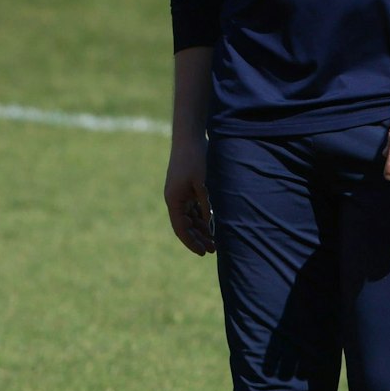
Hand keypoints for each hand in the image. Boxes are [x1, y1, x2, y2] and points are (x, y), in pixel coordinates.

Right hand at [164, 136, 215, 254]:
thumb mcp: (202, 184)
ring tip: (215, 241)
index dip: (191, 242)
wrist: (189, 138)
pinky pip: (194, 208)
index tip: (202, 253)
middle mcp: (175, 199)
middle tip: (213, 250)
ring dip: (201, 229)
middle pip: (186, 225)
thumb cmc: (194, 159)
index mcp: (174, 200)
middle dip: (198, 238)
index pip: (181, 228)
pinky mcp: (187, 188)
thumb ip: (205, 204)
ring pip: (191, 218)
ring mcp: (181, 194)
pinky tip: (213, 224)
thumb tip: (209, 222)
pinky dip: (202, 217)